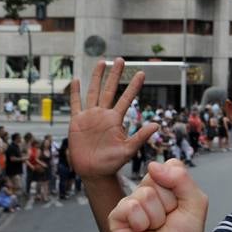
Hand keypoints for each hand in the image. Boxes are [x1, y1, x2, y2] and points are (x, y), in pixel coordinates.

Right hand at [69, 59, 158, 179]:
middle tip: (120, 59)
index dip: (134, 86)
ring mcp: (90, 116)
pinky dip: (75, 93)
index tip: (142, 73)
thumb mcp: (128, 150)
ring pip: (93, 92)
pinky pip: (76, 104)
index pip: (126, 98)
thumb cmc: (112, 162)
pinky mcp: (77, 122)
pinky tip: (76, 80)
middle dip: (115, 74)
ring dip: (96, 77)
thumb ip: (141, 137)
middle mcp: (104, 114)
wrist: (94, 172)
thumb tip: (156, 125)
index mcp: (116, 119)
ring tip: (101, 62)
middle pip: (110, 90)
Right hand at [107, 159, 209, 231]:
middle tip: (168, 220)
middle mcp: (145, 191)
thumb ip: (181, 177)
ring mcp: (130, 203)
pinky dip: (141, 223)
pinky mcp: (116, 217)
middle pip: (156, 178)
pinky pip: (129, 207)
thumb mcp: (195, 201)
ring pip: (145, 194)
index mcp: (164, 184)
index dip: (179, 186)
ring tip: (156, 228)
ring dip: (157, 216)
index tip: (181, 205)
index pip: (170, 166)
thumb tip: (152, 165)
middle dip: (169, 202)